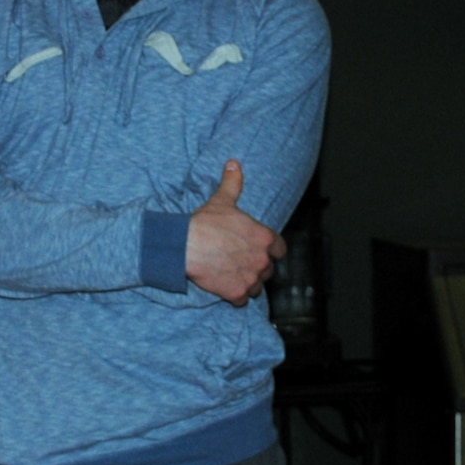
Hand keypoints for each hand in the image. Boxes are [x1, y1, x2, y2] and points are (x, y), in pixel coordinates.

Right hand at [186, 160, 284, 304]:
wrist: (185, 246)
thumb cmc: (204, 222)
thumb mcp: (222, 200)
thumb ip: (233, 183)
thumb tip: (234, 163)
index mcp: (265, 238)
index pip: (280, 250)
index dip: (270, 250)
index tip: (258, 250)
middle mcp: (262, 260)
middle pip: (269, 270)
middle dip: (258, 268)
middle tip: (241, 263)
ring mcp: (250, 278)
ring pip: (257, 287)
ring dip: (248, 283)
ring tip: (233, 275)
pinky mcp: (237, 293)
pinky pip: (242, 300)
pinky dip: (235, 296)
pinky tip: (225, 287)